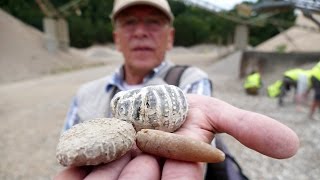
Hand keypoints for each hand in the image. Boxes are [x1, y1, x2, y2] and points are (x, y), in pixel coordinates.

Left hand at [54, 94, 298, 179]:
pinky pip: (77, 176)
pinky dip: (78, 169)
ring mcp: (118, 174)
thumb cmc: (182, 112)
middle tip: (140, 149)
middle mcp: (149, 175)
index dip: (176, 173)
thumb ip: (246, 127)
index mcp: (180, 170)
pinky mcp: (90, 167)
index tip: (163, 153)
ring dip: (111, 169)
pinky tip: (82, 159)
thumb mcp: (215, 113)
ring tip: (118, 148)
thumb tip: (290, 144)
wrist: (146, 106)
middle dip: (140, 170)